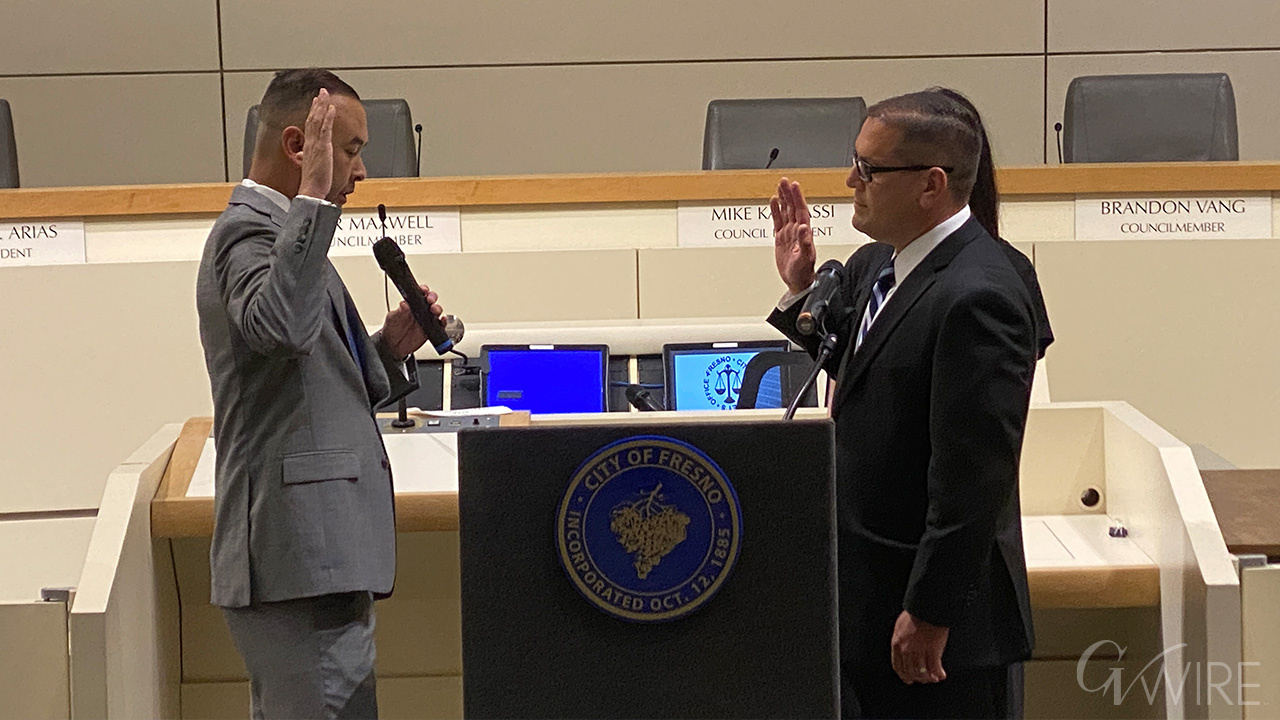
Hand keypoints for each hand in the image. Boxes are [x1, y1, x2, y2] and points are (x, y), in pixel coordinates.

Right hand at [297, 89, 334, 199]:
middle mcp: (310, 143)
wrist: (311, 189)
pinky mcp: (322, 147)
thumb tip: (304, 156)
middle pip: (312, 118)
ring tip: (325, 94)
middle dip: (317, 104)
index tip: (316, 103)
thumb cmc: (313, 182)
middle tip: (321, 92)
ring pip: (317, 120)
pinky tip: (331, 108)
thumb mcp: (310, 166)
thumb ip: (308, 158)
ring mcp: (316, 144)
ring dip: (321, 106)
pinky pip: (325, 128)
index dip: (313, 113)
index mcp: (308, 147)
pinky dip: (327, 117)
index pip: (310, 125)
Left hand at [381, 284, 444, 359]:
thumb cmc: (392, 330)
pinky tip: (442, 320)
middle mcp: (420, 310)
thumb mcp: (393, 318)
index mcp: (411, 304)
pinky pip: (440, 324)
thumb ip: (399, 311)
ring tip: (434, 310)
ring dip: (438, 309)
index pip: (419, 294)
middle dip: (432, 297)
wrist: (394, 347)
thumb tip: (404, 304)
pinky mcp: (431, 329)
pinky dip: (443, 322)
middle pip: (431, 300)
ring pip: (436, 311)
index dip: (423, 290)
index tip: (424, 290)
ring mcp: (426, 319)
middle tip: (430, 300)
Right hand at [771, 177, 816, 294]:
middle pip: (792, 207)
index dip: (797, 198)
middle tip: (784, 181)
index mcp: (804, 232)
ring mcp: (789, 233)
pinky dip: (776, 211)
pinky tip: (774, 203)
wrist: (797, 281)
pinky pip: (778, 221)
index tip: (794, 186)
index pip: (800, 210)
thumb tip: (804, 228)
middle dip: (789, 194)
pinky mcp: (782, 238)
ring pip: (785, 212)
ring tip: (780, 187)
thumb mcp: (805, 258)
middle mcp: (797, 230)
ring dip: (783, 199)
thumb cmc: (804, 272)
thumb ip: (805, 242)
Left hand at [891, 610, 948, 684]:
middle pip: (910, 671)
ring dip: (928, 678)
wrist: (927, 608)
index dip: (904, 675)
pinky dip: (939, 674)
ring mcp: (919, 652)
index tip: (908, 679)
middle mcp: (906, 650)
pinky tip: (941, 675)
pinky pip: (935, 668)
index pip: (898, 666)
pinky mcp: (933, 651)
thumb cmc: (915, 613)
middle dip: (917, 678)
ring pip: (922, 672)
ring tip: (933, 678)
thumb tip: (901, 650)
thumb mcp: (900, 626)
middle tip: (922, 680)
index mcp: (896, 644)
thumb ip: (900, 640)